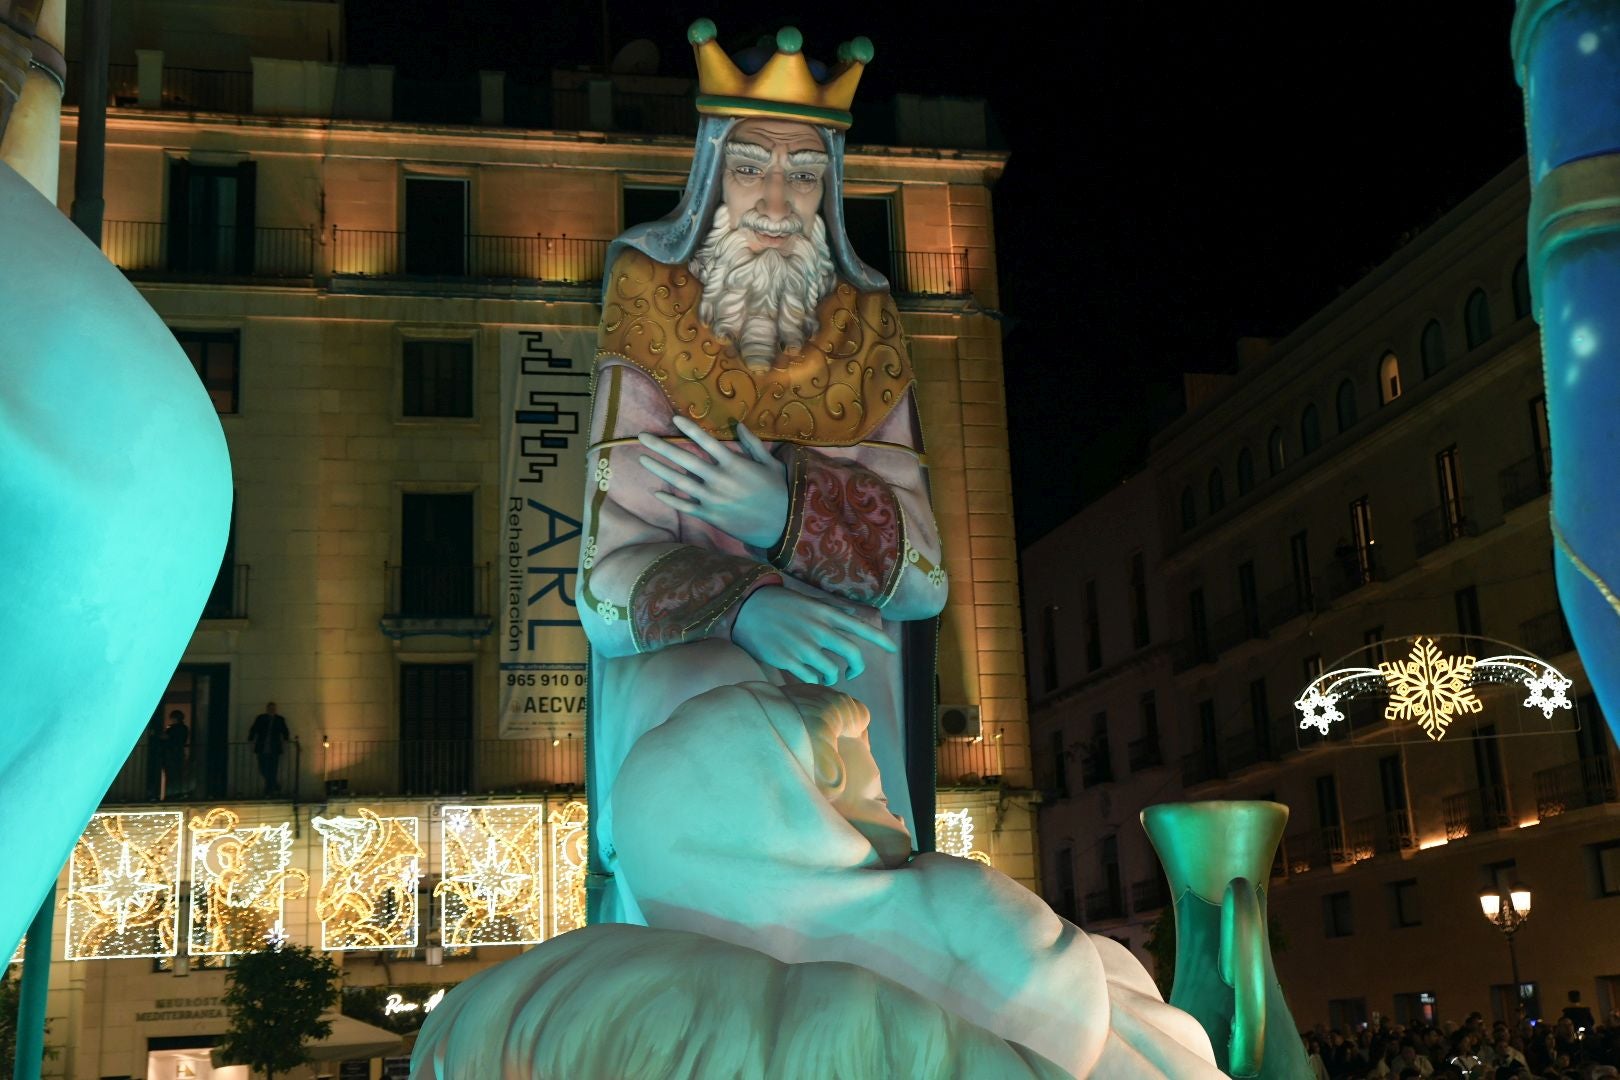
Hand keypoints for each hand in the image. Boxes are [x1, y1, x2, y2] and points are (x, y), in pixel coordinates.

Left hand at [639, 415, 787, 548]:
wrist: (781, 526)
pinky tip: (657, 492)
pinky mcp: (710, 515)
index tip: (673, 419)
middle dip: (661, 446)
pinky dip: (670, 499)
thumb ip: (753, 444)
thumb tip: (738, 425)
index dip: (689, 429)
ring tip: (642, 459)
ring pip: (679, 481)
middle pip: (684, 459)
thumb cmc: (779, 492)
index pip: (706, 441)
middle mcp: (719, 479)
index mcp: (734, 463)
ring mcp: (712, 498)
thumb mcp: (771, 464)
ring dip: (659, 469)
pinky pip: (685, 506)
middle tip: (641, 436)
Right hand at [733, 586, 896, 684]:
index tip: (892, 650)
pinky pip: (811, 678)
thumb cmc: (779, 604)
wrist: (746, 608)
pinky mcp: (788, 660)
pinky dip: (813, 680)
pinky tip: (808, 675)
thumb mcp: (809, 602)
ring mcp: (804, 646)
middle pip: (853, 654)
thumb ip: (833, 610)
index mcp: (825, 613)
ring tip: (825, 675)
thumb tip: (854, 614)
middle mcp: (819, 629)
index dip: (880, 640)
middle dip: (858, 667)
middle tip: (853, 672)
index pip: (861, 627)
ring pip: (832, 672)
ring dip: (832, 677)